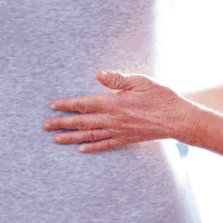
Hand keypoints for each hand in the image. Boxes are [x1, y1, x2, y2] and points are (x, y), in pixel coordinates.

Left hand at [43, 69, 193, 152]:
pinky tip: (81, 149)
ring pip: (89, 135)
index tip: (52, 106)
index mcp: (114, 103)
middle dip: (62, 123)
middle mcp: (113, 120)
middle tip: (45, 125)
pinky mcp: (126, 139)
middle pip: (82, 121)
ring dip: (71, 137)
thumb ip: (117, 78)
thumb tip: (98, 73)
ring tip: (56, 139)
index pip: (84, 103)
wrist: (177, 119)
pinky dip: (92, 147)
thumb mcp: (140, 81)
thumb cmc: (160, 97)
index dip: (67, 105)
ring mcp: (119, 132)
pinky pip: (105, 145)